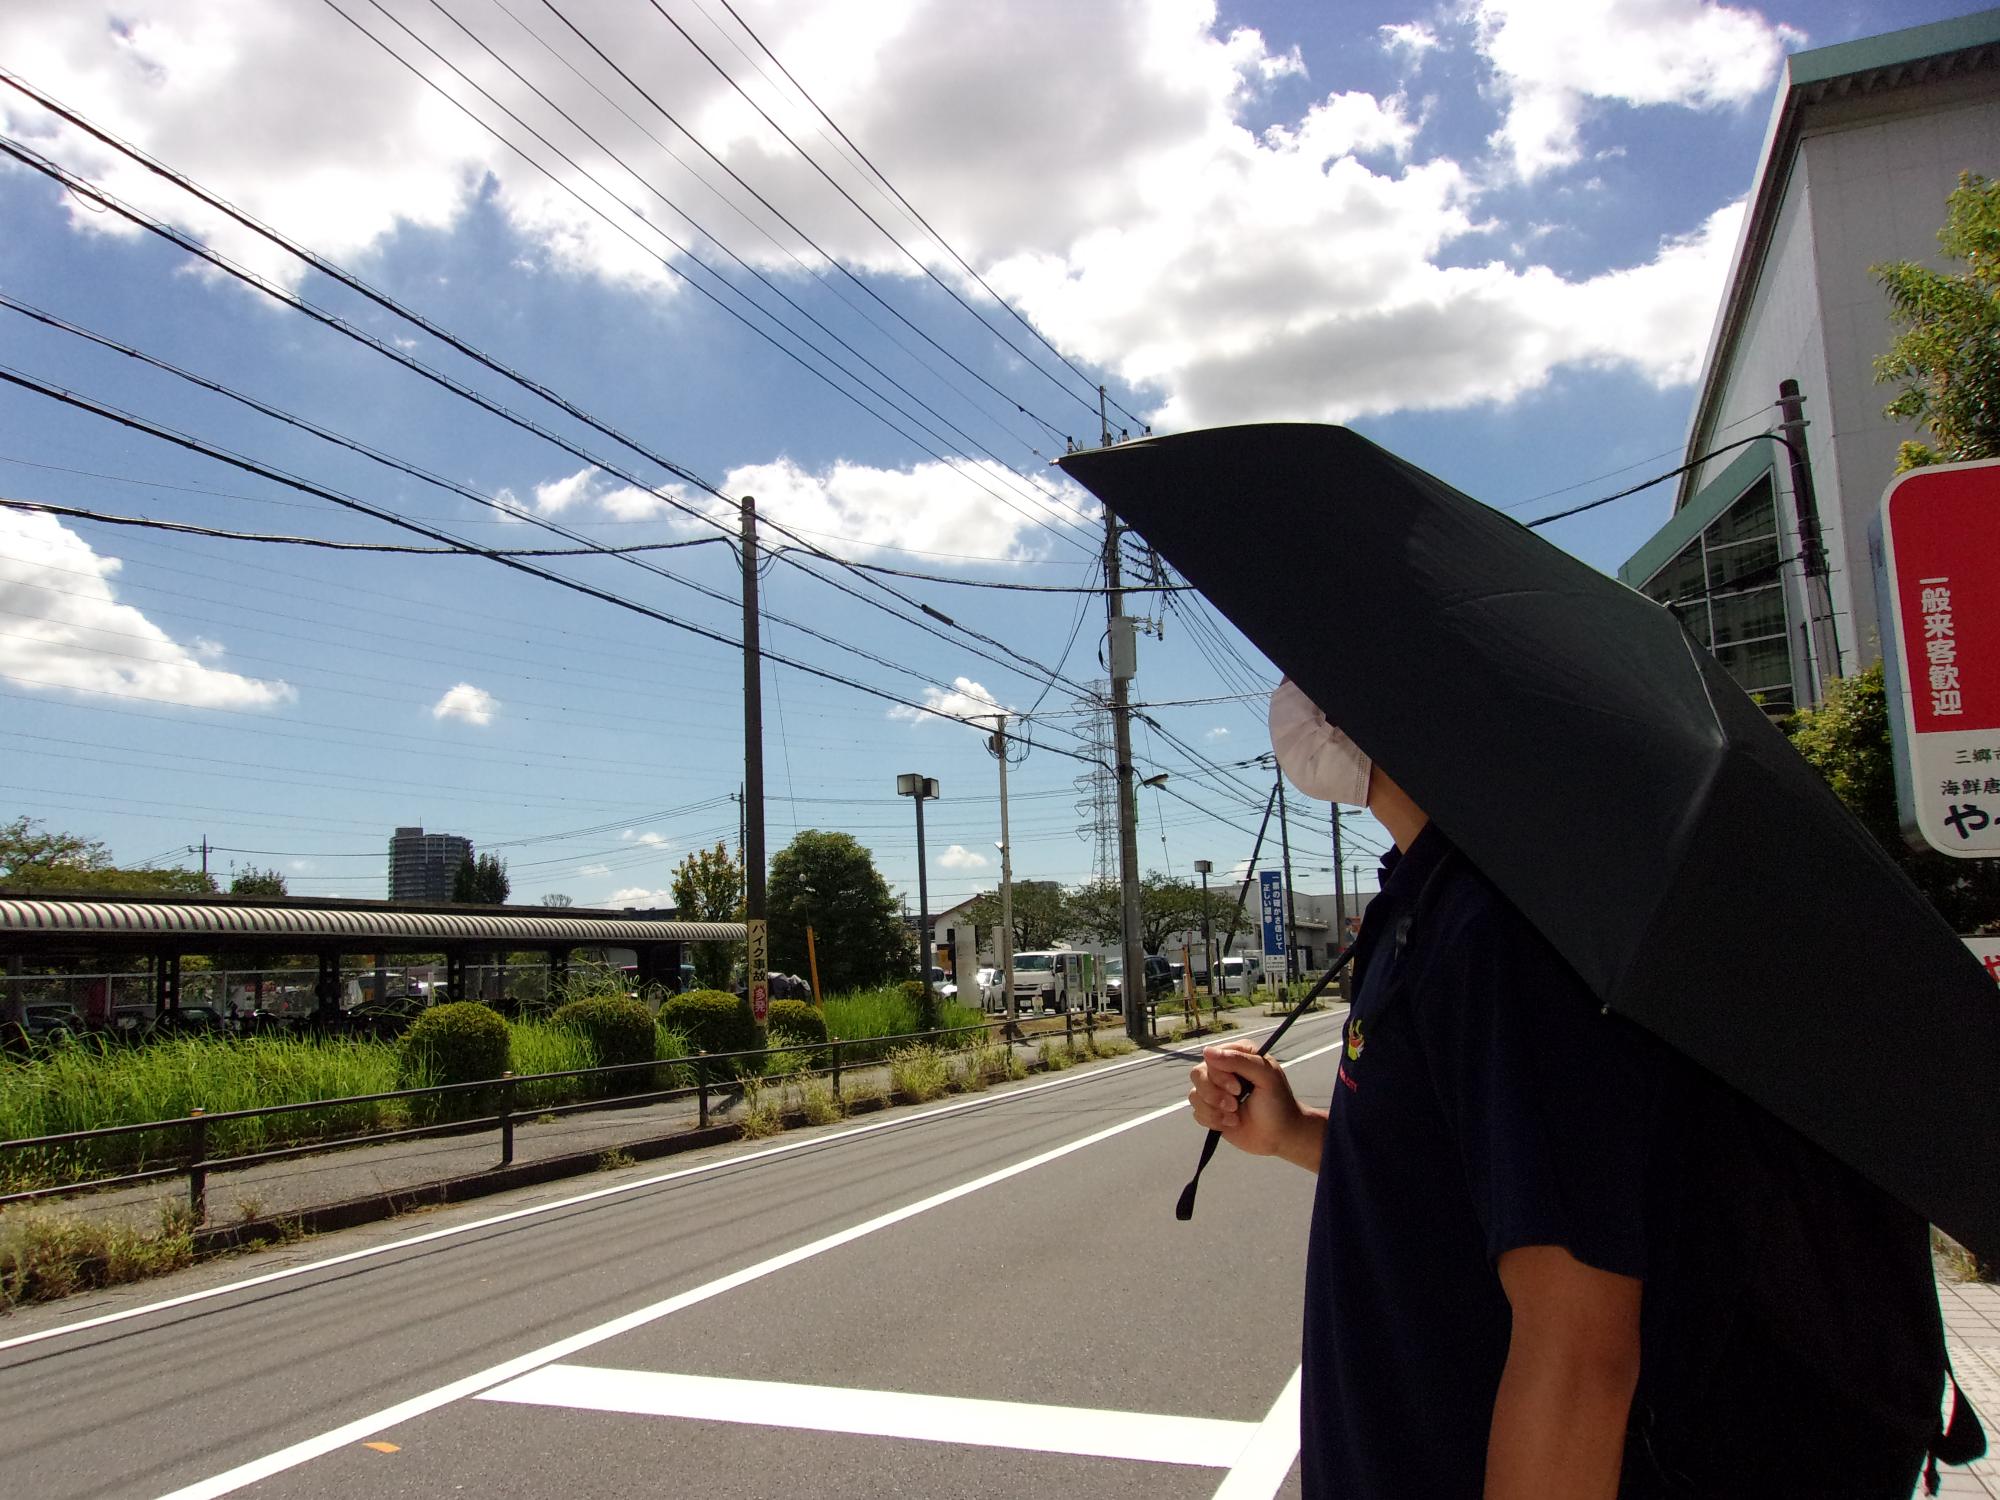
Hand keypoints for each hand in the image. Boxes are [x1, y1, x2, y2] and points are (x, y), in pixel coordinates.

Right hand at [1188, 1043, 1323, 1170]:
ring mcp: (1215, 1091)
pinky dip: (1213, 1120)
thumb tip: (1206, 1051)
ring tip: (1235, 1116)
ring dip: (1214, 1110)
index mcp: (1238, 1055)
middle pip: (1197, 1074)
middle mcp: (1223, 1070)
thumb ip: (1239, 1061)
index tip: (1238, 1090)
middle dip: (1214, 1094)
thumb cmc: (1278, 1103)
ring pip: (1194, 1095)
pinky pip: (1197, 1112)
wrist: (1281, 1135)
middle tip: (1234, 1105)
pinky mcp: (1211, 1110)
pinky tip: (1231, 1123)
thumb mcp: (1266, 1077)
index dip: (1219, 1075)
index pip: (1211, 1057)